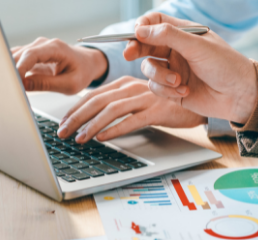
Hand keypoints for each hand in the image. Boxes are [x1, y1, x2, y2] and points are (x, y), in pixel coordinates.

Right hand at [11, 37, 107, 93]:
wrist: (87, 64)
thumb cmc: (82, 72)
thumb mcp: (69, 84)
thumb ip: (47, 84)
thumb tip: (24, 85)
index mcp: (55, 48)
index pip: (31, 55)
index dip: (20, 67)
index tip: (14, 81)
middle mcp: (43, 44)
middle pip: (19, 55)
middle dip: (12, 71)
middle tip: (9, 88)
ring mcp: (36, 48)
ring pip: (15, 56)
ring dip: (10, 71)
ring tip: (9, 86)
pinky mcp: (31, 54)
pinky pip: (17, 60)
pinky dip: (12, 70)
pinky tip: (12, 82)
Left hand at [57, 76, 206, 143]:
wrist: (195, 101)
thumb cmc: (163, 103)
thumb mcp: (137, 99)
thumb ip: (117, 104)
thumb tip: (91, 120)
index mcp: (124, 83)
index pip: (92, 95)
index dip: (74, 109)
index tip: (62, 123)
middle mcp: (132, 87)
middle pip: (97, 101)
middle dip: (76, 118)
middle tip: (62, 132)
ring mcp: (145, 98)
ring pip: (111, 110)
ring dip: (92, 125)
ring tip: (79, 138)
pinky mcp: (157, 111)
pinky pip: (132, 120)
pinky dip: (115, 129)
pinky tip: (103, 137)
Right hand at [124, 13, 257, 123]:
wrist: (240, 96)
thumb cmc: (226, 66)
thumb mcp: (197, 46)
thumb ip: (168, 36)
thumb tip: (140, 29)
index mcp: (183, 33)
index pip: (154, 22)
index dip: (142, 27)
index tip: (136, 34)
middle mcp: (176, 50)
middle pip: (145, 45)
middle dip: (136, 49)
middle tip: (129, 54)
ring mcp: (173, 70)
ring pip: (148, 69)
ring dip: (160, 76)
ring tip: (178, 82)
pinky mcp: (172, 91)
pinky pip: (156, 88)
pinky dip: (166, 91)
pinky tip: (184, 92)